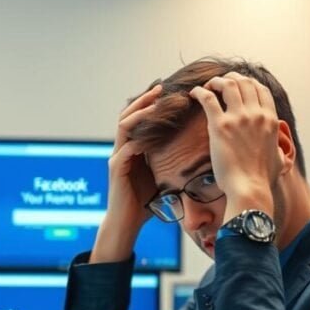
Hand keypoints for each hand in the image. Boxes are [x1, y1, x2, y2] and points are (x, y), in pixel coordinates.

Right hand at [90, 85, 161, 263]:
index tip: (167, 90)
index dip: (150, 102)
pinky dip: (139, 139)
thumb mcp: (159, 175)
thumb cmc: (143, 202)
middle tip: (160, 86)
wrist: (127, 222)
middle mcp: (122, 148)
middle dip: (144, 99)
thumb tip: (193, 150)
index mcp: (132, 148)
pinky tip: (152, 134)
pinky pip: (126, 148)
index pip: (139, 117)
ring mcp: (117, 157)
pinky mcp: (116, 169)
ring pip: (124, 125)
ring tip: (155, 102)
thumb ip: (167, 160)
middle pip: (128, 114)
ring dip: (140, 112)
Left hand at [188, 73, 278, 221]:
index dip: (249, 82)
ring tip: (208, 86)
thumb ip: (278, 147)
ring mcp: (238, 118)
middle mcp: (256, 114)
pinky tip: (195, 93)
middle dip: (232, 77)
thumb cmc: (262, 179)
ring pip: (228, 84)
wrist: (249, 188)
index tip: (239, 84)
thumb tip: (279, 147)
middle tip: (221, 83)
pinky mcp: (220, 126)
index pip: (261, 89)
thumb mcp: (279, 158)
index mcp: (270, 119)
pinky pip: (208, 99)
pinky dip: (201, 92)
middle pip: (245, 82)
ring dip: (216, 81)